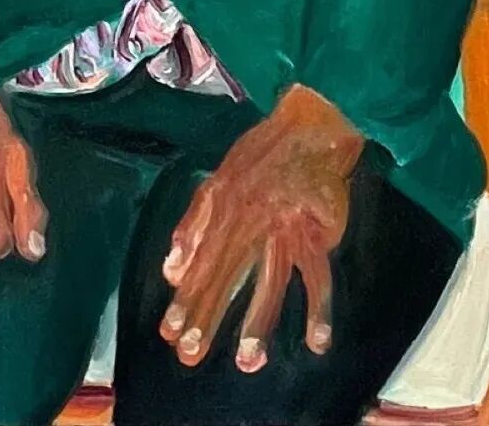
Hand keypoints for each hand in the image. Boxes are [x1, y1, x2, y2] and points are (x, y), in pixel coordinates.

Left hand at [160, 85, 361, 372]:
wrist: (310, 125)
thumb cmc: (262, 154)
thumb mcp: (217, 180)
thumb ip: (192, 227)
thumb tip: (169, 272)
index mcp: (223, 210)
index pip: (200, 262)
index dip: (186, 299)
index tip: (170, 334)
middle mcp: (250, 222)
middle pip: (226, 275)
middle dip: (208, 316)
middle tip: (191, 355)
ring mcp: (284, 228)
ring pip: (268, 281)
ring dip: (258, 321)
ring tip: (247, 362)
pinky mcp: (316, 231)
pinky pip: (318, 276)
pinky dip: (319, 309)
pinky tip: (316, 342)